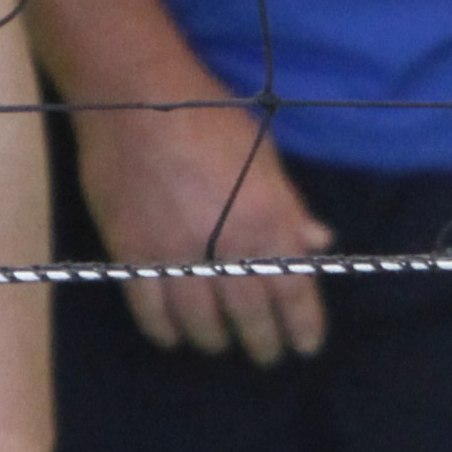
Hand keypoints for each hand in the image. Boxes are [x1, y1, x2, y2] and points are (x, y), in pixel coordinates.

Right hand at [70, 97, 335, 364]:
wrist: (135, 96)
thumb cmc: (207, 115)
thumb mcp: (263, 154)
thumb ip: (289, 206)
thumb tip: (317, 242)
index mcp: (266, 217)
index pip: (294, 289)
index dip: (304, 325)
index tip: (307, 346)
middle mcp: (227, 244)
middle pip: (250, 314)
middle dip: (262, 342)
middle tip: (266, 355)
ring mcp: (176, 253)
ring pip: (200, 321)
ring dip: (214, 340)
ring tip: (220, 344)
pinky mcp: (133, 253)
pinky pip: (151, 310)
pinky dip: (165, 331)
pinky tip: (173, 336)